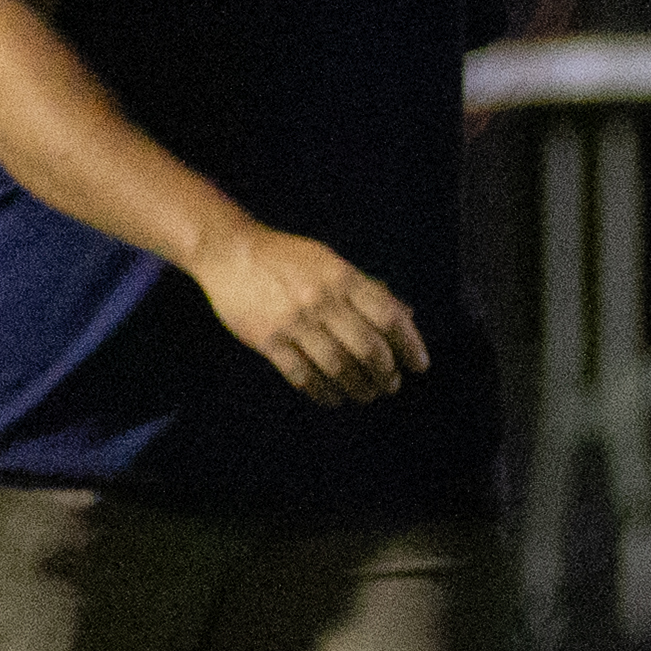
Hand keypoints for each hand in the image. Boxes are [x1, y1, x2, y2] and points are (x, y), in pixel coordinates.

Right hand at [193, 225, 427, 406]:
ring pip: (338, 367)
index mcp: (343, 278)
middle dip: (386, 373)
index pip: (388, 317)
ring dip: (359, 388)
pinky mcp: (267, 340)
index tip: (419, 364)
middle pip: (367, 348)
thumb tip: (407, 315)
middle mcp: (321, 300)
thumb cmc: (288, 258)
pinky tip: (333, 398)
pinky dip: (323, 393)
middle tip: (392, 384)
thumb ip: (369, 289)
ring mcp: (293, 322)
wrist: (231, 252)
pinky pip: (302, 376)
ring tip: (367, 394)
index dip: (409, 344)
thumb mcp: (332, 262)